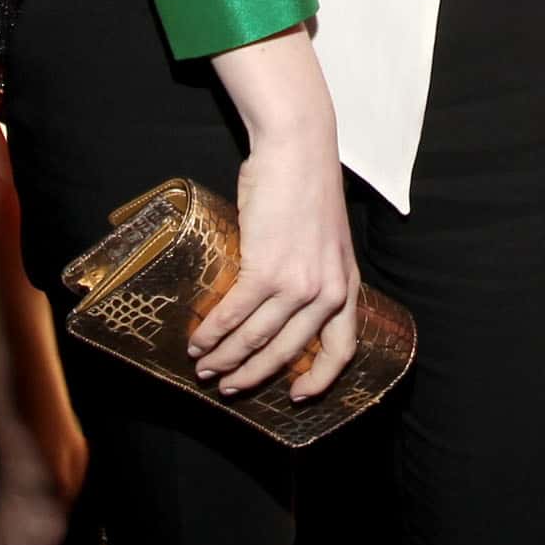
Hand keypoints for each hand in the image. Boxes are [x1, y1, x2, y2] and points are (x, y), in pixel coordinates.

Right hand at [190, 127, 362, 401]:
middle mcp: (328, 292)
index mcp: (346, 285)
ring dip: (226, 358)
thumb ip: (313, 274)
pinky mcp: (268, 269)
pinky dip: (213, 332)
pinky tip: (198, 340)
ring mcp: (300, 283)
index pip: (342, 348)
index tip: (298, 396)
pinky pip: (235, 314)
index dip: (321, 379)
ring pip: (257, 339)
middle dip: (253, 375)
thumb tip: (278, 308)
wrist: (298, 148)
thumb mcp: (326, 241)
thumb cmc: (305, 188)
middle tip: (228, 386)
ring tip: (205, 366)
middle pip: (288, 352)